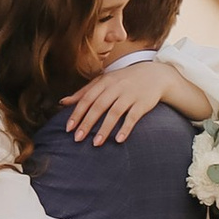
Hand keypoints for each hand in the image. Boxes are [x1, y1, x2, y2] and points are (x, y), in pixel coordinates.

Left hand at [63, 56, 199, 141]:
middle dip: (87, 123)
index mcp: (104, 82)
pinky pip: (133, 117)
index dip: (77, 113)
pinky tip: (119, 140)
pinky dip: (126, 128)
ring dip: (105, 129)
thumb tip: (63, 102)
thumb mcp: (104, 81)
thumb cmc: (124, 80)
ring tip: (96, 144)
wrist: (155, 75)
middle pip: (99, 106)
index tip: (68, 128)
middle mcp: (116, 87)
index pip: (87, 98)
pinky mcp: (143, 103)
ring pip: (115, 112)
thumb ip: (84, 92)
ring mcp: (130, 94)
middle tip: (77, 139)